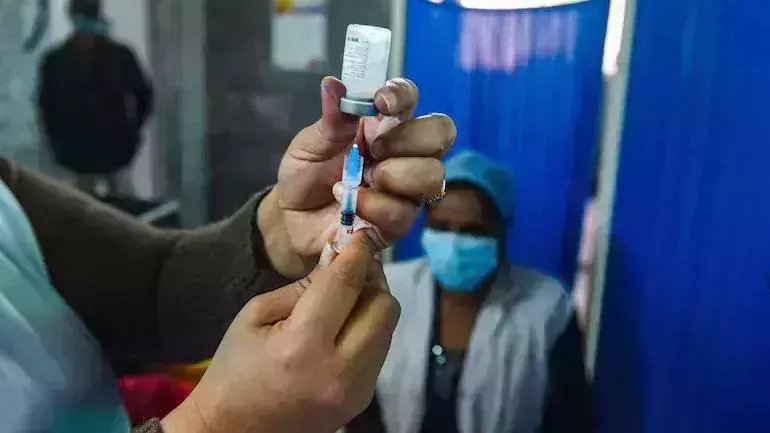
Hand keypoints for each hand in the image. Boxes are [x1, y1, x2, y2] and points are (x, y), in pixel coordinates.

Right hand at [162, 233, 398, 432]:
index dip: (357, 253)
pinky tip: (344, 329)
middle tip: (351, 271)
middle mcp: (339, 370)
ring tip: (347, 300)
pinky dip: (369, 330)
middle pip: (384, 306)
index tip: (361, 235)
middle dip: (371, 281)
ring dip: (373, 305)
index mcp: (302, 345)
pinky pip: (380, 350)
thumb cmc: (235, 367)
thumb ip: (302, 287)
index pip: (345, 285)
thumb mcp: (255, 315)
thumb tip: (340, 260)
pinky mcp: (363, 400)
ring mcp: (356, 390)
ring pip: (389, 328)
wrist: (234, 431)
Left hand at [259, 77, 456, 276]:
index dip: (403, 95)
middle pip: (440, 133)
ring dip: (397, 175)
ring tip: (363, 178)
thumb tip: (333, 84)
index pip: (410, 99)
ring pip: (432, 175)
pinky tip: (350, 203)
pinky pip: (403, 213)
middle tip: (374, 149)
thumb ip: (329, 121)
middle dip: (409, 138)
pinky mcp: (398, 223)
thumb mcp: (308, 145)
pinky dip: (374, 206)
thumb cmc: (304, 176)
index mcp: (383, 126)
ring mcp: (406, 190)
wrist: (290, 221)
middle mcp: (404, 154)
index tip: (381, 102)